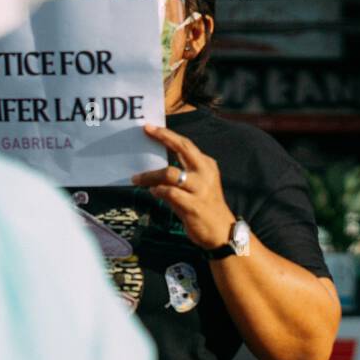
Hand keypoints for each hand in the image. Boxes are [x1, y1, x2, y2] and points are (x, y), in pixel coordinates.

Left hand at [132, 123, 236, 250]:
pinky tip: (153, 192)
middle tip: (146, 132)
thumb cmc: (206, 207)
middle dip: (163, 138)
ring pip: (170, 173)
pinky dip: (158, 191)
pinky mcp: (193, 206)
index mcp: (207, 165)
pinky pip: (169, 193)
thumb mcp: (199, 186)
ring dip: (150, 175)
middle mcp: (205, 173)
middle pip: (182, 148)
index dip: (167, 135)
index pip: (186, 145)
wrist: (222, 231)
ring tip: (137, 179)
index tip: (150, 128)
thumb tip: (156, 169)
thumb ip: (182, 175)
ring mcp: (200, 189)